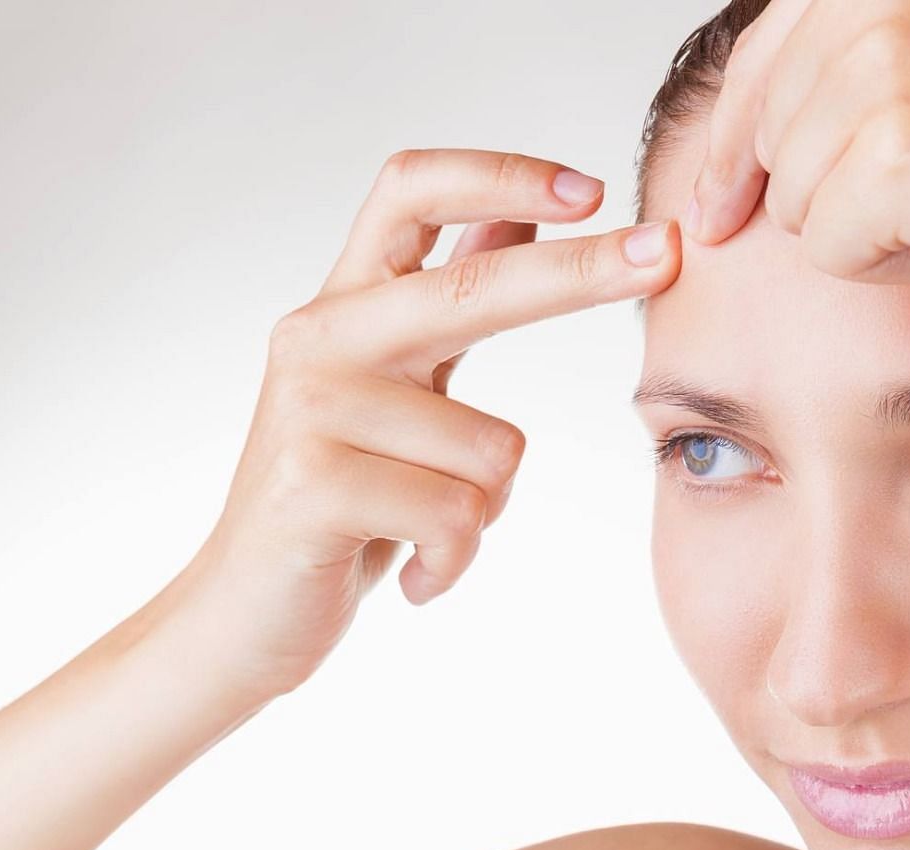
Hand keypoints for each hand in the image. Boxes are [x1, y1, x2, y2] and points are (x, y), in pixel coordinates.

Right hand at [174, 149, 679, 699]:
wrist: (241, 614)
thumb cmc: (339, 499)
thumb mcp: (397, 386)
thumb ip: (449, 300)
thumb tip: (521, 213)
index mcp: (344, 305)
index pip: (410, 191)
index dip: (499, 173)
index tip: (590, 187)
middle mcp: (320, 337)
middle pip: (474, 287)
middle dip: (582, 272)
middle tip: (668, 255)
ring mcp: (312, 409)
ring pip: (495, 448)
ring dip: (487, 509)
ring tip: (427, 533)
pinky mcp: (314, 485)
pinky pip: (459, 515)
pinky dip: (455, 560)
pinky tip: (416, 575)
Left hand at [684, 0, 909, 333]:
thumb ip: (891, 52)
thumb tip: (774, 118)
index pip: (768, 50)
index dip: (737, 140)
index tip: (718, 203)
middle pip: (772, 133)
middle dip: (821, 194)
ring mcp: (890, 62)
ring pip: (797, 196)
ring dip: (869, 230)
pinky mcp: (901, 153)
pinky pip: (829, 248)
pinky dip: (889, 269)